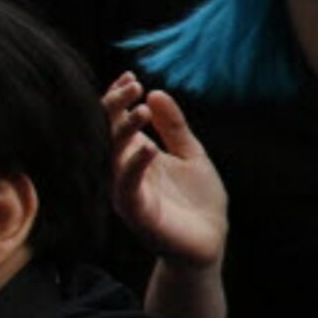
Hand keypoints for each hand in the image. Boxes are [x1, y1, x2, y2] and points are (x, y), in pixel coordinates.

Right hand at [104, 74, 227, 268]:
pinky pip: (127, 188)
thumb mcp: (191, 154)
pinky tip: (147, 148)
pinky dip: (134, 167)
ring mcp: (128, 193)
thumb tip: (156, 91)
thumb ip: (174, 126)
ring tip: (139, 109)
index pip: (117, 123)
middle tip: (130, 85)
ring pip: (112, 158)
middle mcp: (124, 173)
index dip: (119, 100)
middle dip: (114, 108)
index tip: (129, 76)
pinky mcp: (137, 214)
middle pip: (107, 135)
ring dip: (123, 133)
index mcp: (135, 157)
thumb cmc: (198, 199)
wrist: (210, 241)